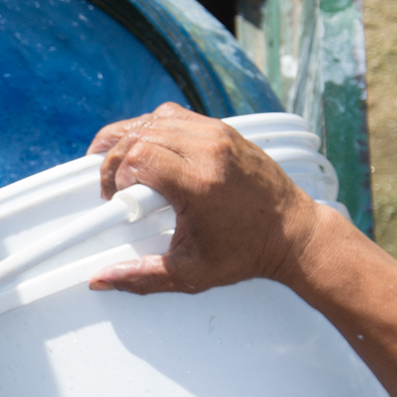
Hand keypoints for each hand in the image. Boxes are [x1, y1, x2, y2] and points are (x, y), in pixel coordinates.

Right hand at [84, 103, 330, 294]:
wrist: (294, 234)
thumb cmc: (247, 253)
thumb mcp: (190, 272)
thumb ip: (141, 277)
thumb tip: (101, 280)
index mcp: (200, 183)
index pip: (138, 157)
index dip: (116, 176)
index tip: (118, 199)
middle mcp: (209, 151)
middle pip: (140, 134)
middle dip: (115, 159)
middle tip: (116, 187)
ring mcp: (218, 134)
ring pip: (154, 119)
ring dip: (130, 139)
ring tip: (124, 166)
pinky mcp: (224, 129)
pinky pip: (175, 116)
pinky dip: (153, 129)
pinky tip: (148, 150)